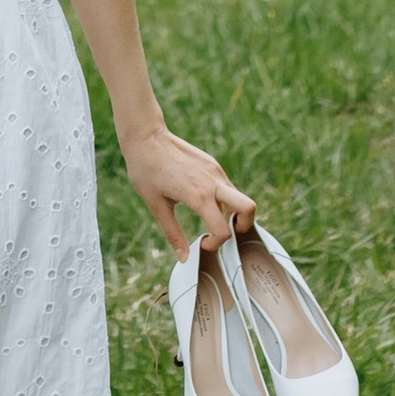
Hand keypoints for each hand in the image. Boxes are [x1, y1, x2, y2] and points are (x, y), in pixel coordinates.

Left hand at [121, 127, 253, 264]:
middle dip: (244, 225)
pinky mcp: (212, 163)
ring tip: (209, 218)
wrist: (146, 137)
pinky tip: (201, 200)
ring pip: (238, 196)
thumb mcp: (156, 206)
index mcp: (198, 196)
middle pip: (248, 207)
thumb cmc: (146, 170)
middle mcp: (212, 182)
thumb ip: (173, 234)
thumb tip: (183, 258)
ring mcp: (215, 171)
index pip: (223, 230)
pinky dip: (223, 199)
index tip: (203, 243)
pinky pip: (226, 185)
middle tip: (228, 233)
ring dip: (231, 212)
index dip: (217, 243)